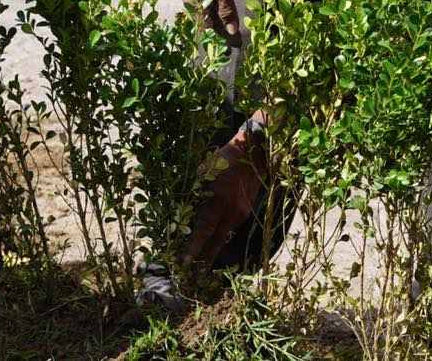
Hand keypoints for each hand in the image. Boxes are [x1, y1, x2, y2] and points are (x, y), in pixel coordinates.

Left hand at [182, 127, 269, 264]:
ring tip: (201, 263)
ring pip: (223, 236)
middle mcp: (231, 211)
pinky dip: (220, 234)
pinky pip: (230, 227)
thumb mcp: (203, 171)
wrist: (253, 153)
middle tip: (194, 276)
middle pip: (215, 242)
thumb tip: (179, 209)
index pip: (203, 230)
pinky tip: (213, 240)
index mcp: (219, 201)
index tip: (184, 262)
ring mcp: (240, 213)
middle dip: (204, 260)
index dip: (193, 248)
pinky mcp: (245, 212)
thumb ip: (193, 192)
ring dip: (212, 248)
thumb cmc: (223, 159)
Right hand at [183, 0, 241, 46]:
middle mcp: (191, 5)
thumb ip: (227, 10)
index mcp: (196, 7)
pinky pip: (206, 8)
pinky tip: (224, 16)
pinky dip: (216, 14)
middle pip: (206, 26)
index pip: (209, 31)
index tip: (232, 50)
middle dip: (220, 36)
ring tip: (232, 33)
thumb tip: (231, 31)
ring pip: (206, 17)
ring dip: (218, 25)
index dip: (220, 42)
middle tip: (234, 45)